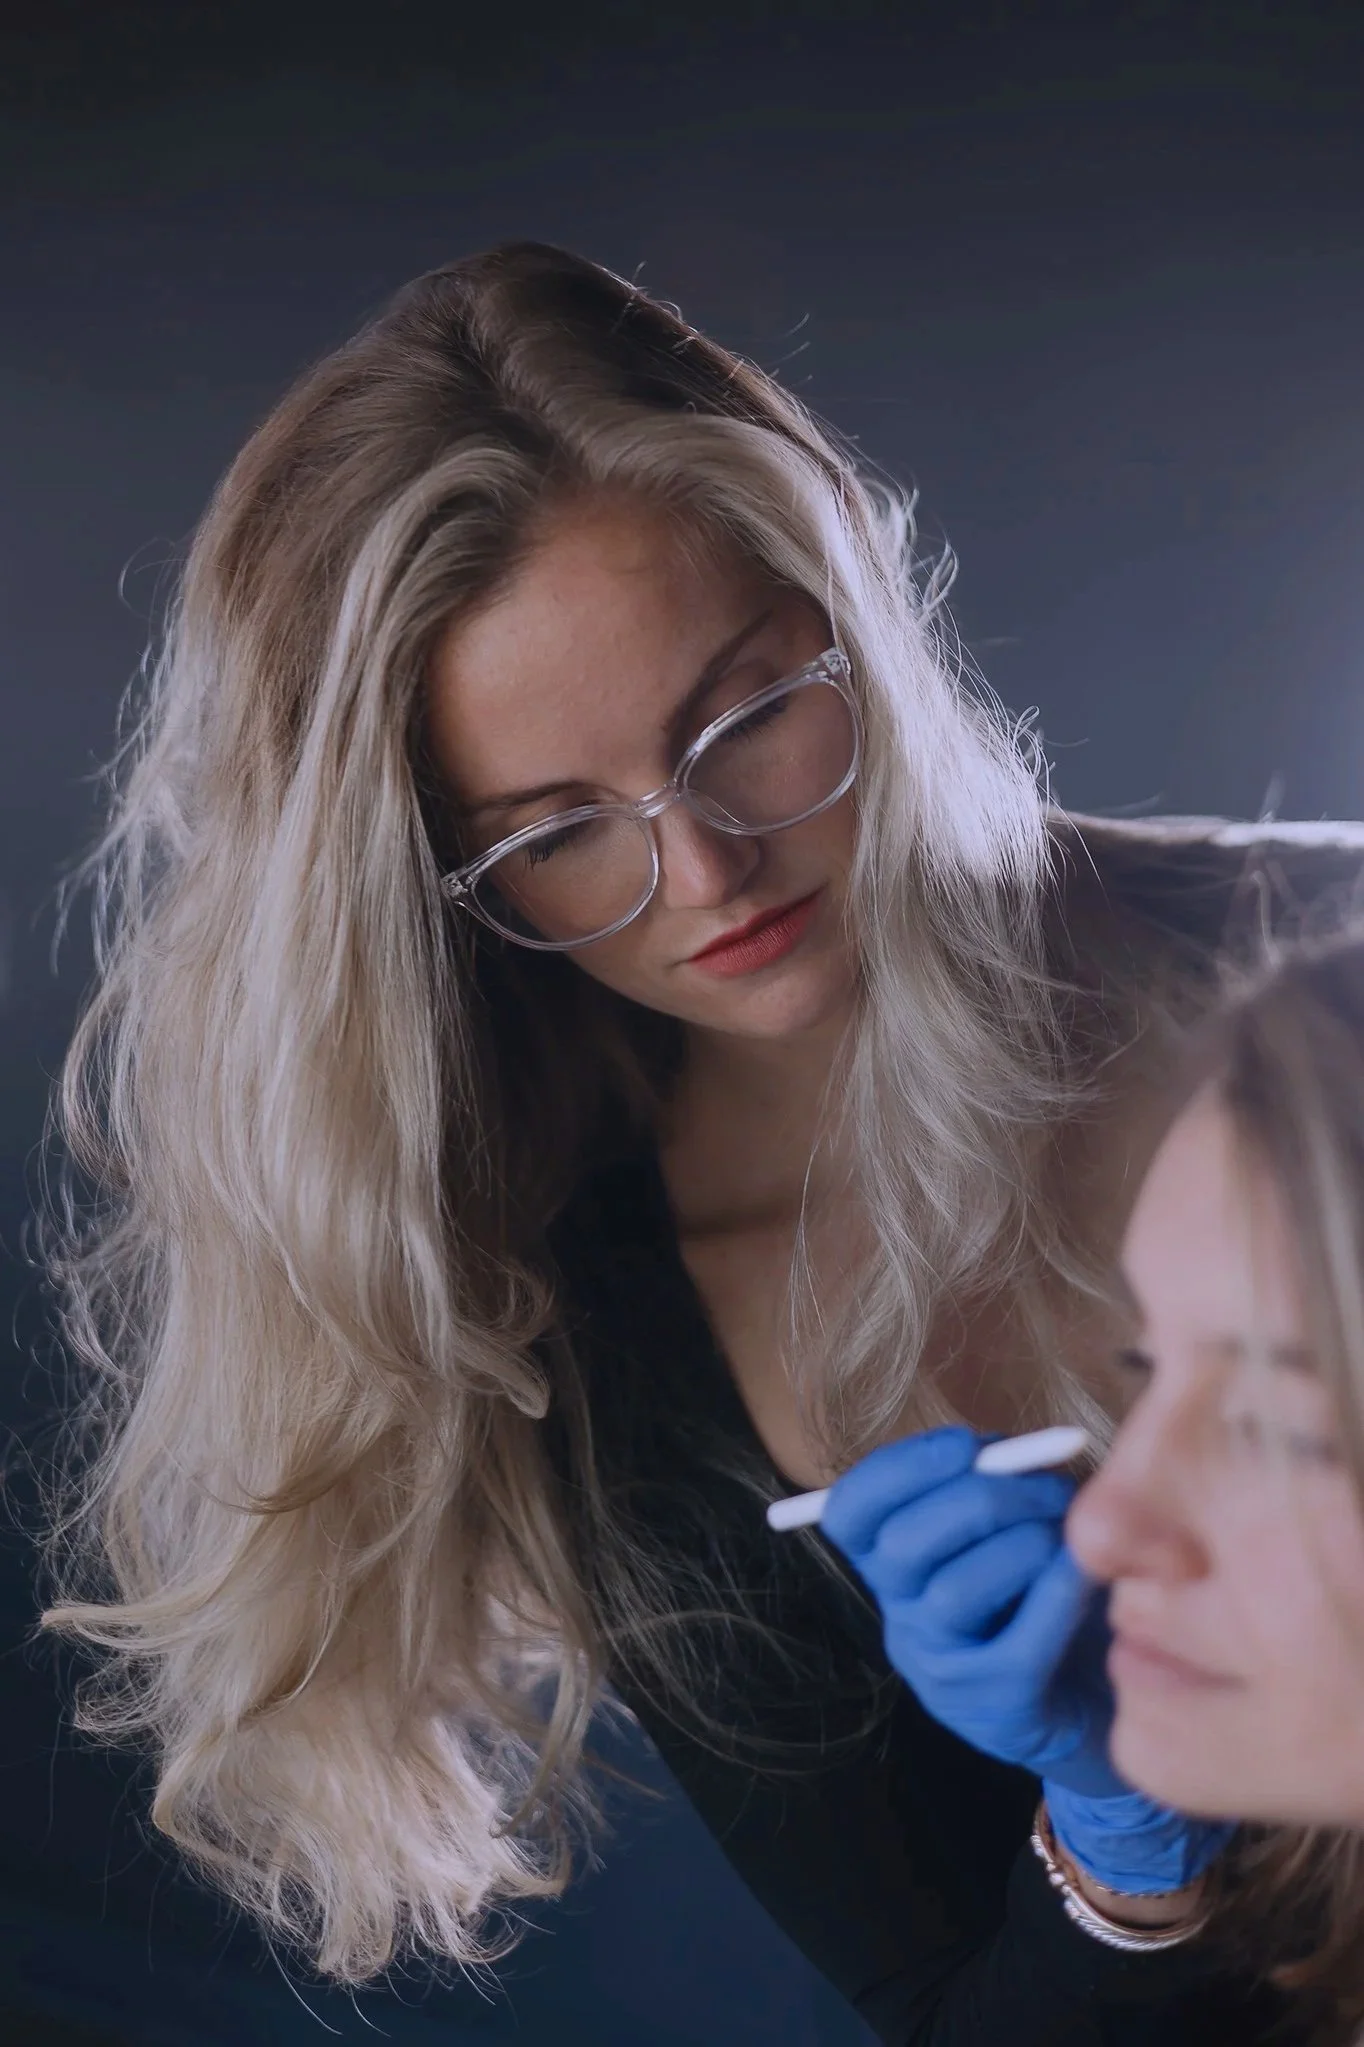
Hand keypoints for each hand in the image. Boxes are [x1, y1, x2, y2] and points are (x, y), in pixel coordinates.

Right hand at [819, 1424, 1121, 1794]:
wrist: (1093, 1690)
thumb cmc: (1043, 1586)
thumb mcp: (1007, 1527)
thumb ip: (996, 1485)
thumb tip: (1016, 1453)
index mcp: (889, 1562)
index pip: (850, 1513)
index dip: (898, 1470)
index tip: (964, 1444)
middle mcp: (900, 1617)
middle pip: (901, 1547)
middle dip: (982, 1498)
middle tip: (1049, 1486)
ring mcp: (941, 1670)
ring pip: (952, 1593)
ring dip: (1022, 1546)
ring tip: (1068, 1536)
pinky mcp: (995, 1709)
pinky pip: (1019, 1644)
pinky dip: (1057, 1595)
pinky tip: (1085, 1573)